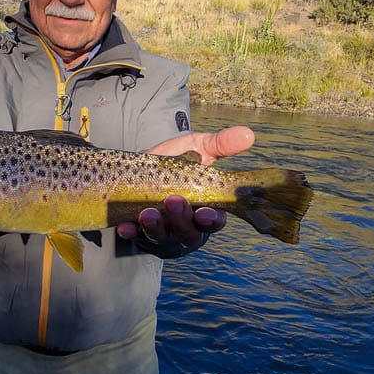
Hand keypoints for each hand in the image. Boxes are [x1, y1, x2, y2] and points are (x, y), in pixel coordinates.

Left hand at [115, 126, 256, 251]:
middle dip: (181, 220)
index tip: (204, 212)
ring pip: (163, 239)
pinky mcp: (141, 235)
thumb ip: (221, 144)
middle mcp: (188, 227)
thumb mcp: (199, 148)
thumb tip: (248, 134)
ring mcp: (165, 234)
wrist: (142, 165)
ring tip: (147, 213)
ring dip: (156, 228)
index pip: (215, 222)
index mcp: (208, 209)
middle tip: (172, 201)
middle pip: (189, 234)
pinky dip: (131, 233)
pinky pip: (136, 238)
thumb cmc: (178, 161)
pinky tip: (124, 226)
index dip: (211, 220)